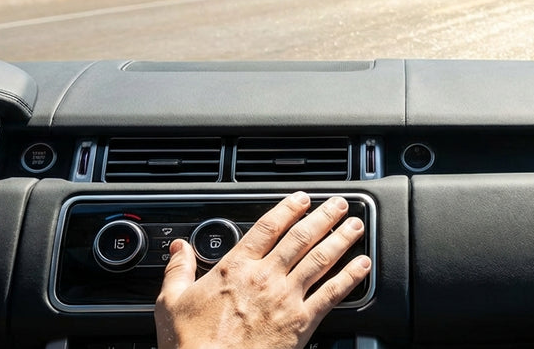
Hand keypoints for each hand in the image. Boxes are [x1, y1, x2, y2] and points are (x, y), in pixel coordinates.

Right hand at [154, 192, 371, 348]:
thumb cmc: (191, 345)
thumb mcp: (171, 303)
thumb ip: (178, 270)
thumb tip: (178, 248)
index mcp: (235, 269)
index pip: (267, 227)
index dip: (288, 208)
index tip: (302, 198)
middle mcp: (264, 278)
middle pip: (301, 237)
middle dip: (324, 216)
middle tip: (339, 203)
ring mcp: (286, 298)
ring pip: (320, 258)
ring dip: (341, 238)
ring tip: (356, 225)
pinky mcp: (301, 323)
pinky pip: (332, 294)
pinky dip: (350, 277)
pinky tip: (362, 265)